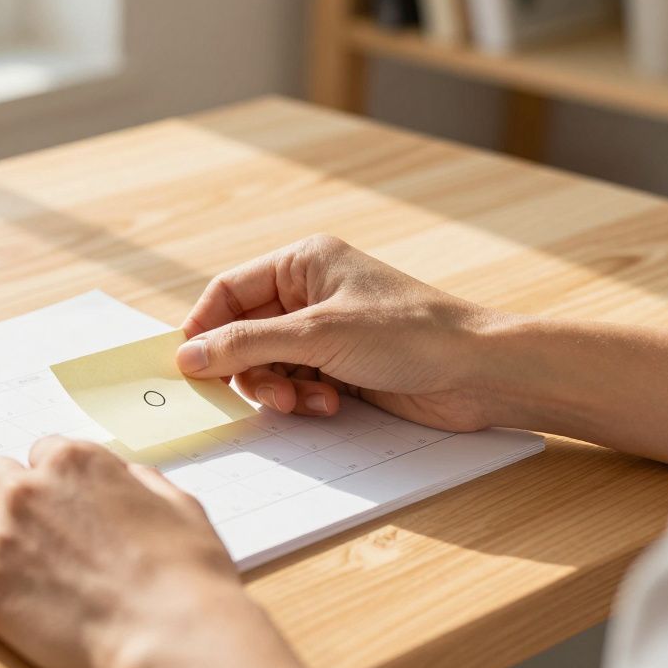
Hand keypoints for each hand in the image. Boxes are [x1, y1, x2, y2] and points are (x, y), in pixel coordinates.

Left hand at [0, 437, 304, 667]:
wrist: (171, 635)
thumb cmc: (186, 576)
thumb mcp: (179, 506)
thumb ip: (141, 482)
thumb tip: (127, 478)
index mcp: (76, 462)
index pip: (41, 451)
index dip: (51, 479)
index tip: (59, 501)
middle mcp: (30, 490)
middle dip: (8, 496)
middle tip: (27, 528)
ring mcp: (1, 537)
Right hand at [177, 234, 500, 431]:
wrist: (479, 373)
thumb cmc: (408, 334)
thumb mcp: (317, 335)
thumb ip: (246, 345)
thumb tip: (187, 355)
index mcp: (303, 264)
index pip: (229, 291)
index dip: (205, 327)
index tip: (189, 365)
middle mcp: (310, 294)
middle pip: (244, 334)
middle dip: (250, 368)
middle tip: (265, 393)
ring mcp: (326, 332)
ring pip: (268, 365)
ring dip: (280, 389)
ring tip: (307, 401)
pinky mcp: (341, 367)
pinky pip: (296, 385)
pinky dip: (304, 399)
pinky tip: (331, 404)